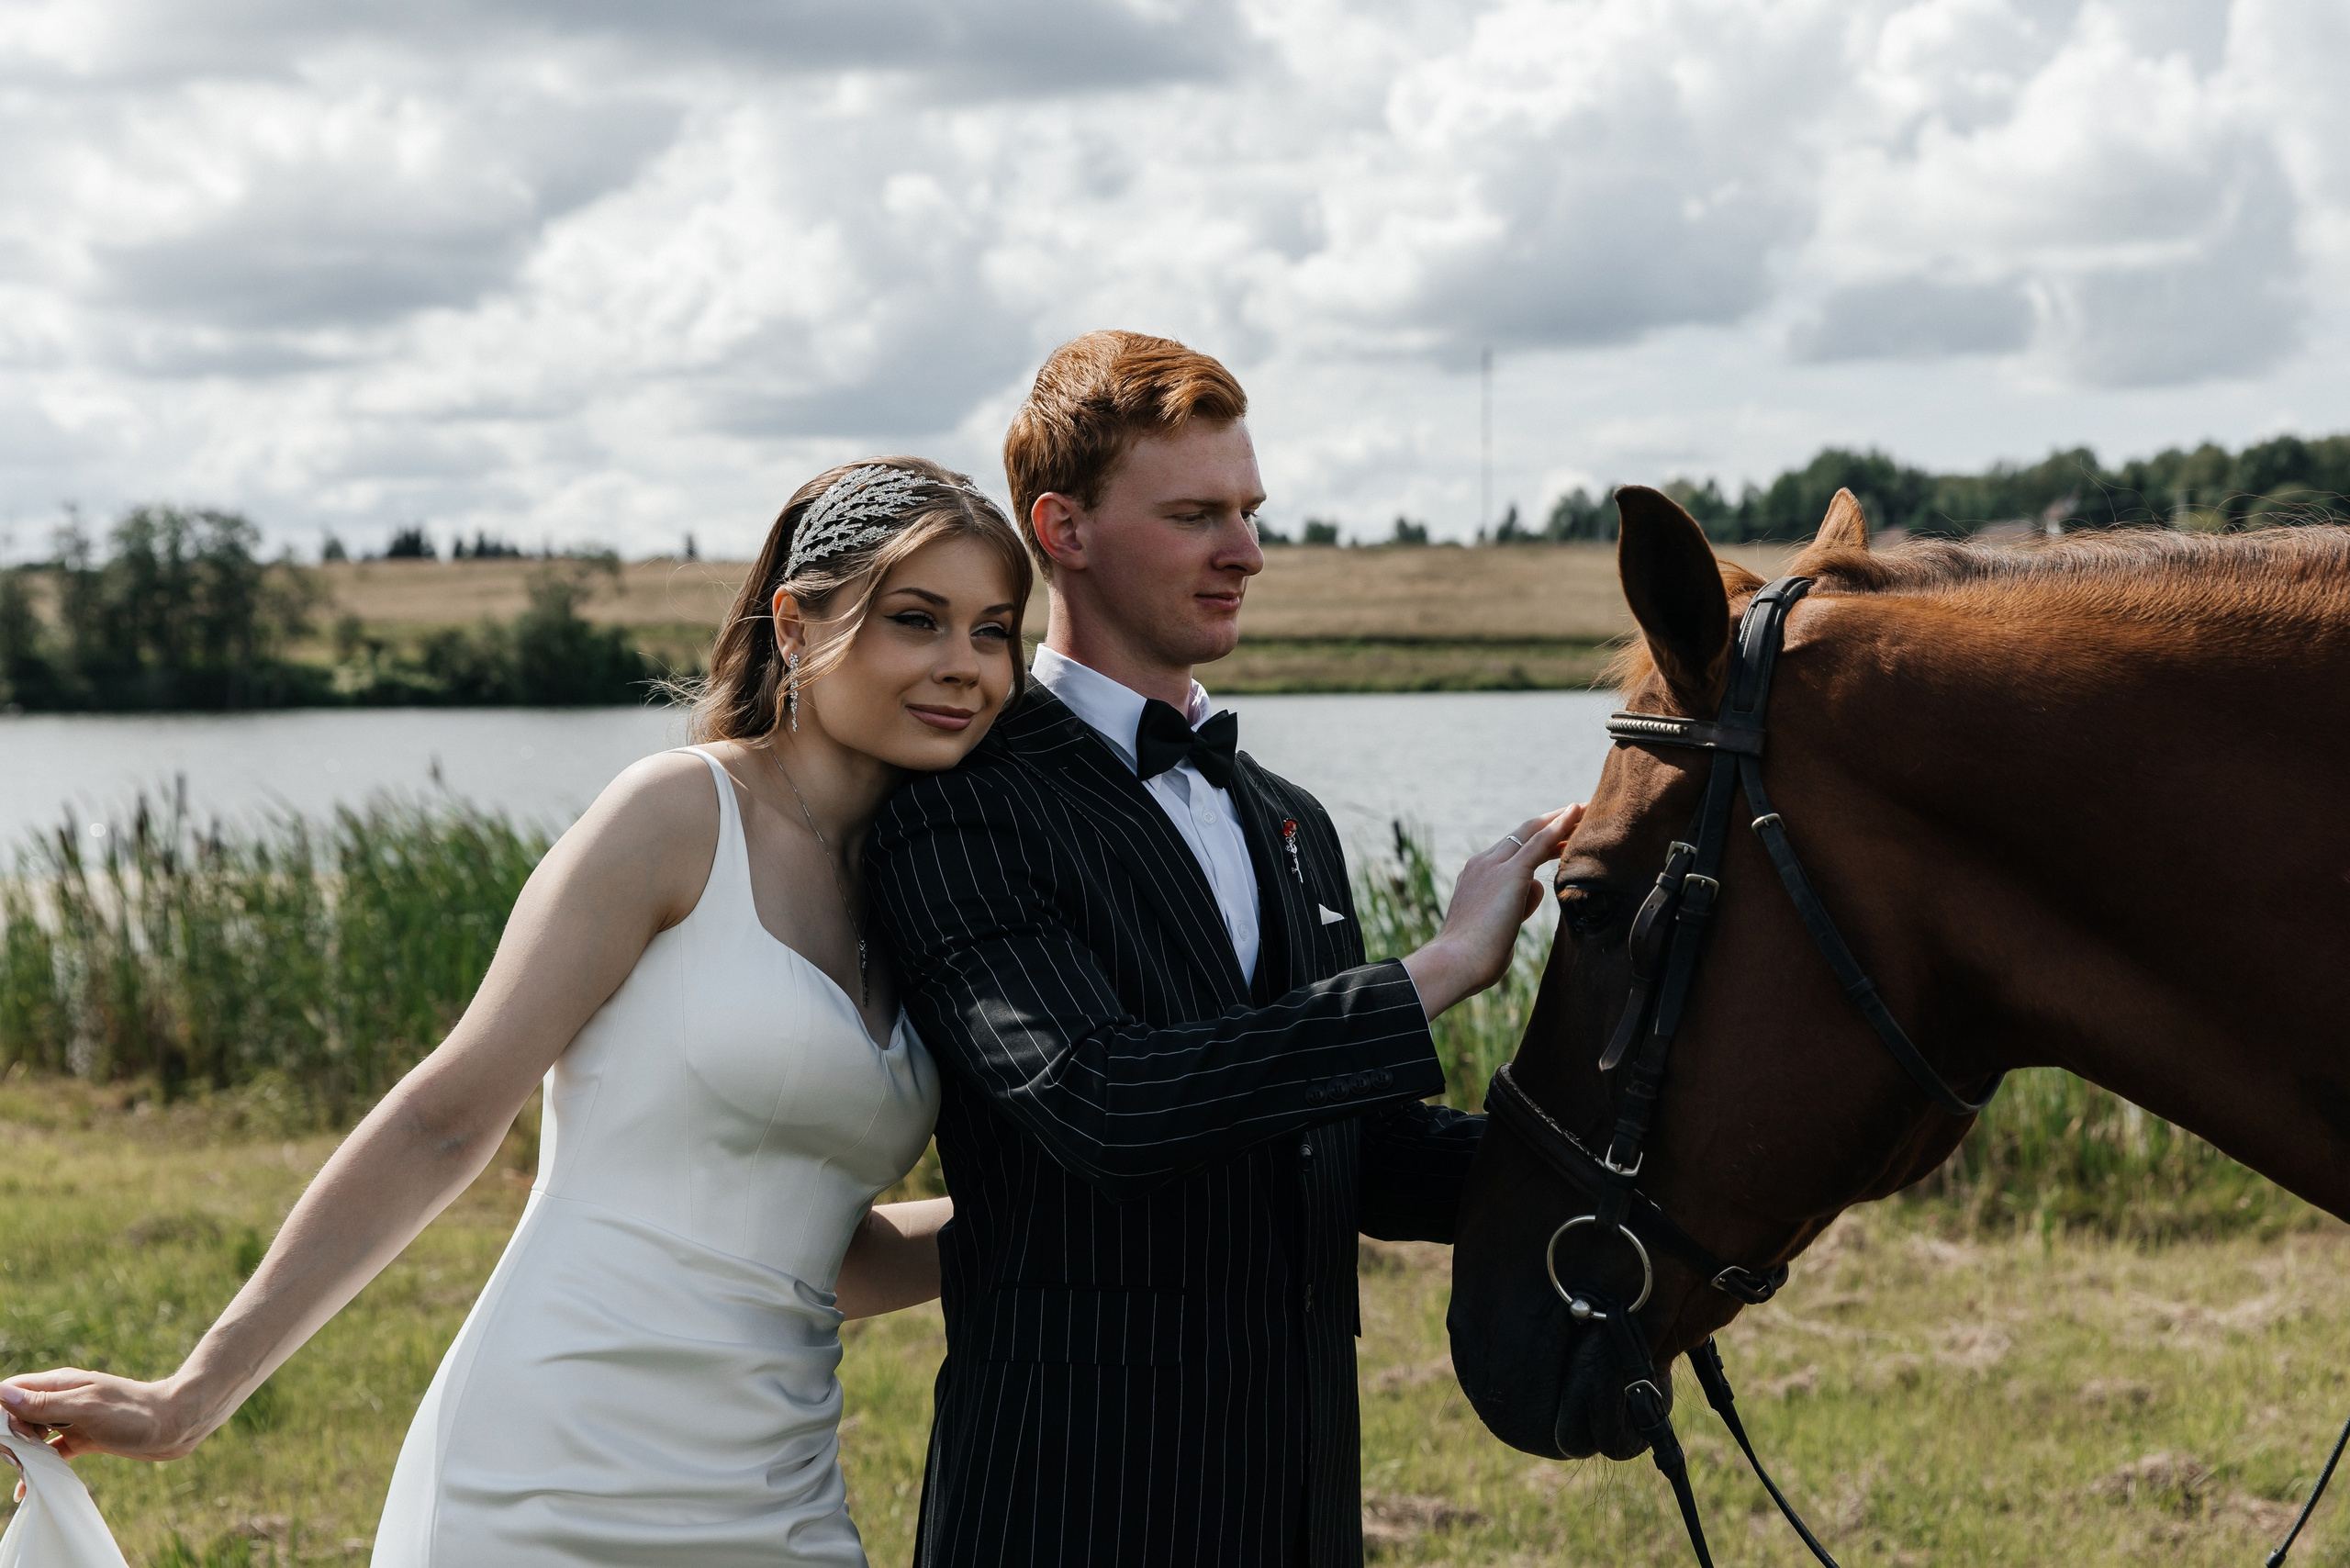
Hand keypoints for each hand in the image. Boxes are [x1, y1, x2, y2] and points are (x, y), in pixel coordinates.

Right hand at [2, 1369, 205, 1463]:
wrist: (176, 1424)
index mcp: (61, 1383)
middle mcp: (65, 1399)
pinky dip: (41, 1465)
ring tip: (21, 1471)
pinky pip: (54, 1451)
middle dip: (10, 1435)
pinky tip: (27, 1487)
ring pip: (35, 1433)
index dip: (2, 1411)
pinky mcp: (86, 1437)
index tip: (4, 1436)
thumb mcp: (86, 1408)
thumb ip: (45, 1404)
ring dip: (23, 1450)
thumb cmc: (134, 1412)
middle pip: (20, 1414)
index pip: (14, 1390)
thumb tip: (3, 1395)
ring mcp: (75, 1419)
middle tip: (14, 1457)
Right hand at [1401, 805, 1583, 1018]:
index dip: (1535, 841)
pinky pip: (1539, 842)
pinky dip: (1559, 826)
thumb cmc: (1474, 957)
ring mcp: (1494, 866)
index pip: (1511, 851)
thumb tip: (1530, 895)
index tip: (1556, 836)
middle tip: (1577, 813)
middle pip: (1522, 834)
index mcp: (1475, 877)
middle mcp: (1482, 864)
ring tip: (1587, 812)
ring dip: (1561, 821)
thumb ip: (1514, 909)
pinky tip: (1576, 812)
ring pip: (1533, 833)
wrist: (1456, 962)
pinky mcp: (1510, 873)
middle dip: (1550, 823)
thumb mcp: (1497, 928)